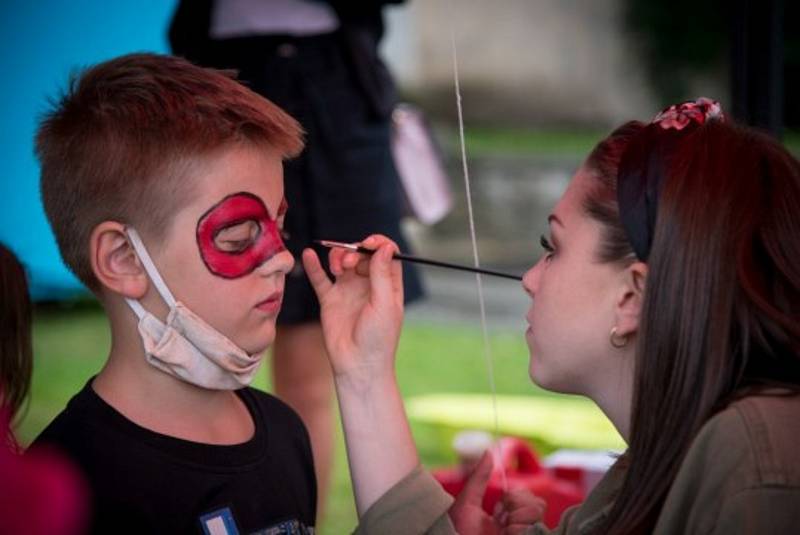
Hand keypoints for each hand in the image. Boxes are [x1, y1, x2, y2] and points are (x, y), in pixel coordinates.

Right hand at [302, 235, 403, 386]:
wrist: (357, 365)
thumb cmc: (378, 338)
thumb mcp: (384, 304)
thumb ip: (382, 274)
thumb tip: (384, 247)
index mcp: (387, 285)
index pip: (385, 255)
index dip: (378, 244)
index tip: (368, 244)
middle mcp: (368, 285)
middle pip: (362, 255)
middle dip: (355, 251)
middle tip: (350, 263)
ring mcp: (348, 291)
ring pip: (342, 263)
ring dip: (338, 257)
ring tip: (337, 267)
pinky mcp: (330, 300)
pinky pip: (321, 278)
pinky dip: (314, 266)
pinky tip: (308, 255)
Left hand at [449, 451, 545, 534]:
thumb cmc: (456, 529)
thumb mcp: (468, 501)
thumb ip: (479, 477)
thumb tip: (488, 451)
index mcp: (508, 515)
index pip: (530, 497)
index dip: (515, 497)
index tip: (497, 506)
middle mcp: (518, 527)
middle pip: (539, 505)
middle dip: (518, 506)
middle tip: (499, 517)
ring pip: (538, 518)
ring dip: (516, 520)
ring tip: (501, 529)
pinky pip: (532, 531)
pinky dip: (517, 531)